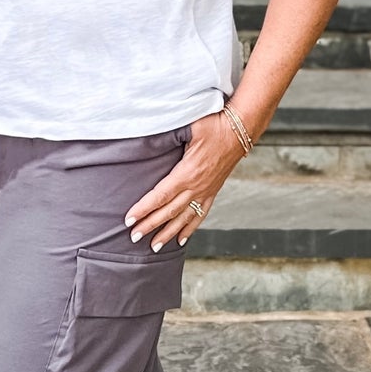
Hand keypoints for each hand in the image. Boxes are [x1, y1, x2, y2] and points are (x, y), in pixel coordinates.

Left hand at [124, 110, 245, 251]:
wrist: (241, 130)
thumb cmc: (214, 124)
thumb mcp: (190, 126)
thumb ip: (169, 133)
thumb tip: (149, 135)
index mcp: (187, 172)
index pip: (160, 195)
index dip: (144, 209)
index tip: (129, 219)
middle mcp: (196, 186)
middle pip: (168, 211)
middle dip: (150, 225)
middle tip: (133, 237)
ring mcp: (206, 191)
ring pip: (183, 218)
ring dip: (168, 233)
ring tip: (154, 246)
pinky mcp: (213, 191)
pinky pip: (200, 214)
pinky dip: (190, 228)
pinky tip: (181, 239)